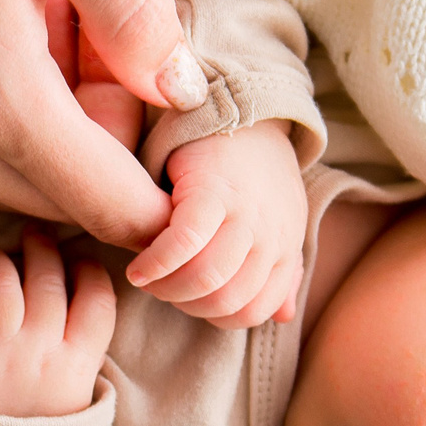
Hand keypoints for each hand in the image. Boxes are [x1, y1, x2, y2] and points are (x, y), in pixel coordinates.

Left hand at [0, 230, 115, 417]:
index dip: (90, 270)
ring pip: (3, 283)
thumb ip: (83, 353)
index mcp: (77, 364)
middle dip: (42, 249)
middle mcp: (41, 355)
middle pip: (49, 280)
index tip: (78, 262)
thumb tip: (87, 297)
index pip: (97, 299)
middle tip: (33, 239)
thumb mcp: (75, 397)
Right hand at [125, 121, 306, 327]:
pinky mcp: (213, 191)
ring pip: (205, 279)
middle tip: (161, 289)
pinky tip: (139, 267)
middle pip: (225, 301)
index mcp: (286, 247)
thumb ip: (281, 270)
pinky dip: (156, 263)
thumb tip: (283, 315)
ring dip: (167, 288)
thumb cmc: (254, 172)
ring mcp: (245, 214)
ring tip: (147, 278)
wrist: (247, 109)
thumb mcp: (278, 222)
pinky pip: (183, 244)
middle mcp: (272, 235)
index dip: (213, 316)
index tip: (188, 300)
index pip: (253, 311)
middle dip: (185, 304)